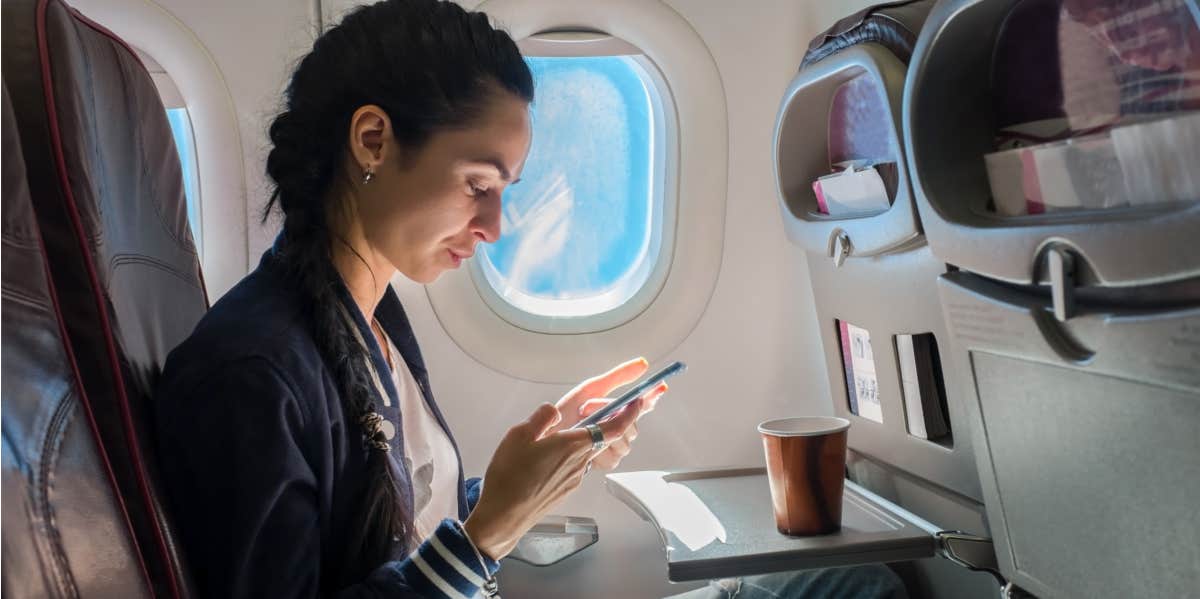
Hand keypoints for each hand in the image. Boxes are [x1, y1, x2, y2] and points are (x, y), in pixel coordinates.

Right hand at [463, 399, 641, 560]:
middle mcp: (580, 462)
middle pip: (604, 439)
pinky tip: (548, 457)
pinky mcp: (567, 489)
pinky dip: (572, 456)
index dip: (629, 414)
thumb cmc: (510, 477)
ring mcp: (575, 478)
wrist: (504, 515)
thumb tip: (553, 411)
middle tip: (591, 411)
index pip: (614, 428)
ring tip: (560, 436)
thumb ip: (542, 417)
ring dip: (584, 441)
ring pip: (588, 452)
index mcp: (573, 444)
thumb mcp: (519, 434)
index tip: (637, 403)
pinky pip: (577, 466)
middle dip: (604, 423)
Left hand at [551, 357, 668, 471]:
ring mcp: (612, 445)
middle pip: (633, 424)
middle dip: (614, 413)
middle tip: (588, 405)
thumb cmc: (564, 414)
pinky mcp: (604, 461)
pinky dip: (600, 448)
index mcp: (616, 409)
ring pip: (625, 440)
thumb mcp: (591, 389)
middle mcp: (617, 428)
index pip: (642, 404)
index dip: (653, 396)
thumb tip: (643, 363)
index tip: (661, 386)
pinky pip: (614, 456)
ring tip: (581, 424)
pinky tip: (586, 445)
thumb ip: (618, 377)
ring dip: (604, 430)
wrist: (541, 439)